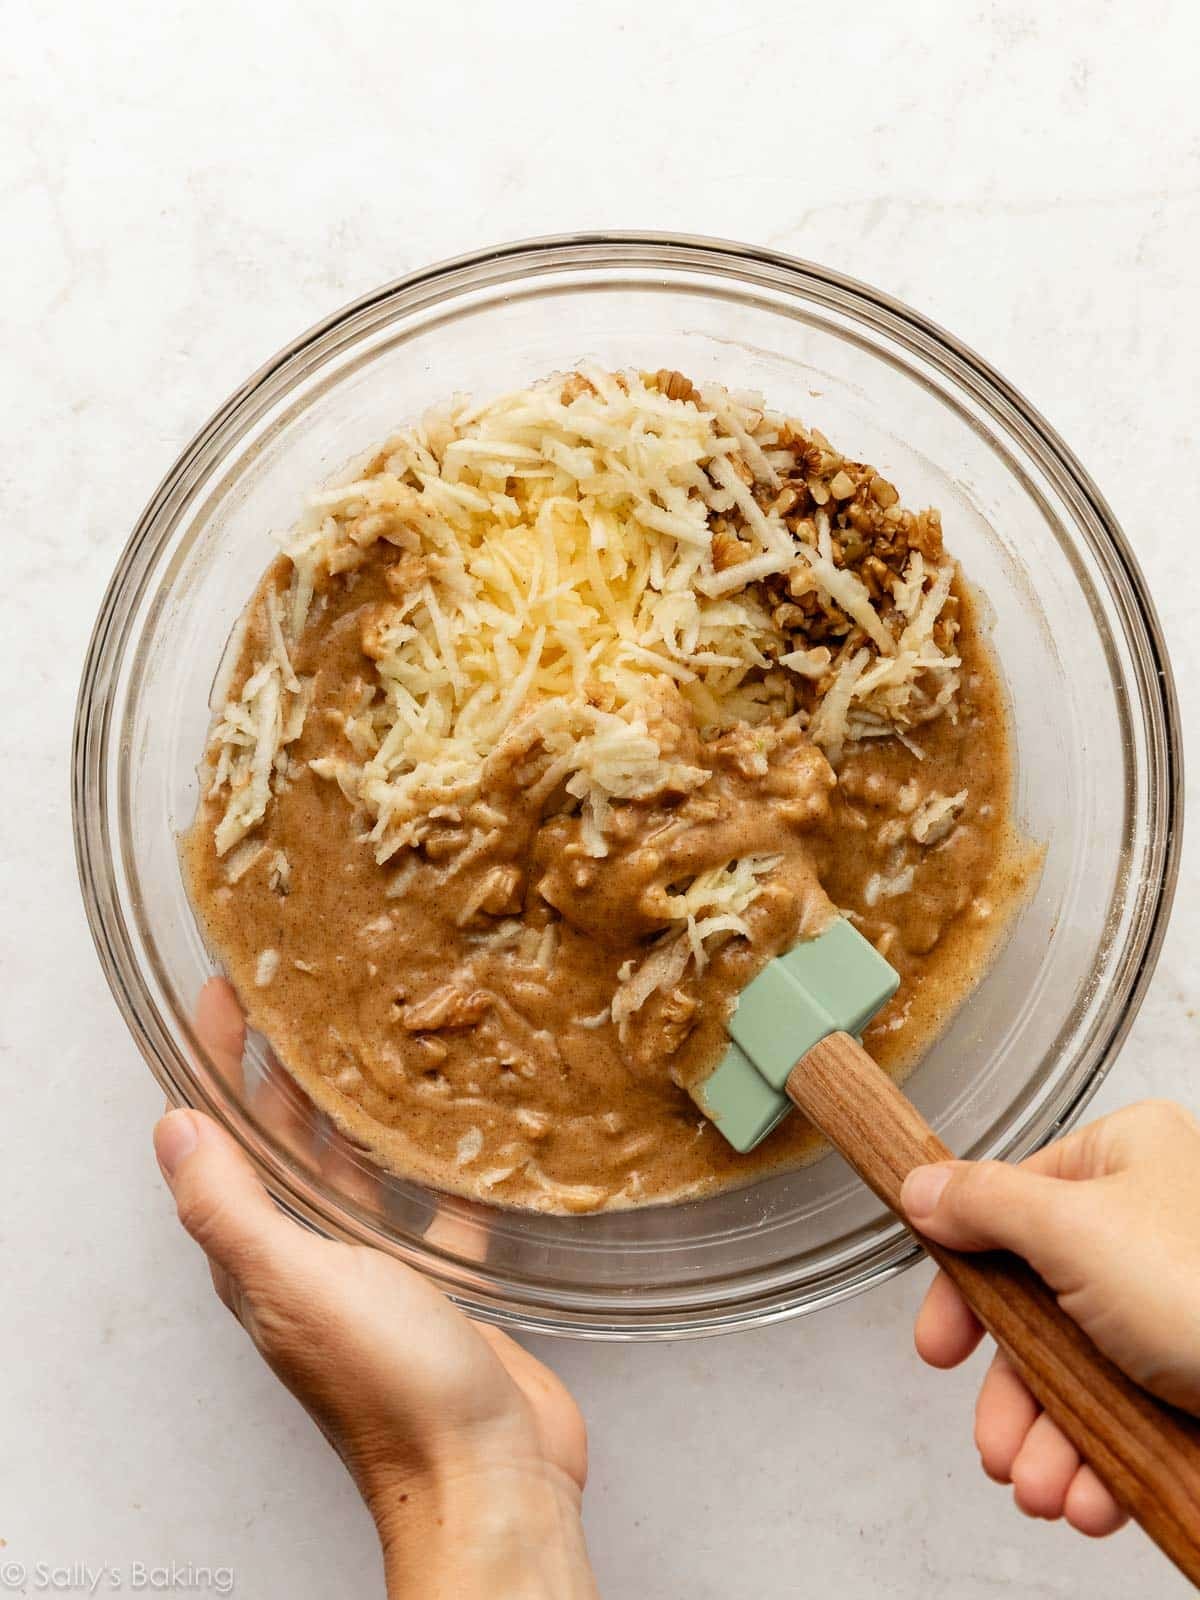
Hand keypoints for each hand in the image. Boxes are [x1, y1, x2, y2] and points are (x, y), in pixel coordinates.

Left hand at [156, 986, 597, 1599]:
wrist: (488, 1477)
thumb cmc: (393, 1389)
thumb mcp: (299, 1286)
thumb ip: (231, 1210)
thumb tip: (173, 1130)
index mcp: (266, 1257)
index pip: (227, 1138)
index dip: (218, 1064)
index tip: (226, 994)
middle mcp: (315, 1259)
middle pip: (293, 1143)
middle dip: (292, 1069)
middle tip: (313, 995)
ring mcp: (381, 1272)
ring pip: (363, 1169)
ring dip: (365, 1109)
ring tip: (388, 1039)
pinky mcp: (445, 1285)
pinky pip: (435, 1205)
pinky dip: (443, 1166)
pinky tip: (470, 1128)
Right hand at [902, 1100, 1199, 1539]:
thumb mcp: (1073, 1230)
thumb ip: (985, 1204)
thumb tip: (923, 1186)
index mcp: (1124, 1160)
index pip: (1010, 1208)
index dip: (966, 1284)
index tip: (940, 1345)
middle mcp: (1146, 1224)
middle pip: (1038, 1307)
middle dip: (1014, 1395)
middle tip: (997, 1448)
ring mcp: (1172, 1303)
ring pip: (1078, 1372)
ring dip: (1049, 1443)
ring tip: (1044, 1491)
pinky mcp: (1194, 1371)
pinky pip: (1124, 1413)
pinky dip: (1096, 1460)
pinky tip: (1089, 1495)